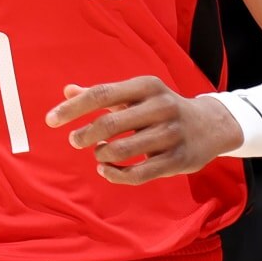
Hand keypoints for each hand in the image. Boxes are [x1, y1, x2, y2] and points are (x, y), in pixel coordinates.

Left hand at [45, 76, 242, 185]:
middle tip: (74, 141)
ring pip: (121, 151)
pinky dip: (114, 174)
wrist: (210, 125)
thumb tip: (67, 90)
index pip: (101, 94)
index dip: (73, 108)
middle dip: (84, 135)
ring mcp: (170, 135)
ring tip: (99, 152)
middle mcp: (161, 107)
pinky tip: (106, 169)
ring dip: (101, 154)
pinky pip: (137, 174)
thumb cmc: (162, 108)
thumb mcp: (136, 95)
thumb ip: (102, 95)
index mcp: (147, 86)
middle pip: (109, 124)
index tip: (50, 120)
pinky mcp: (177, 160)